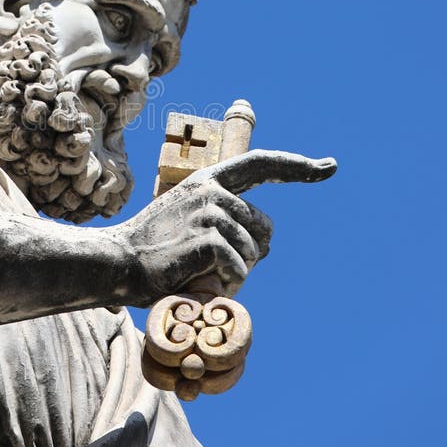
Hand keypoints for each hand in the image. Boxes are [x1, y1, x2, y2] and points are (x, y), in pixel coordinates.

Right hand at [116, 149, 336, 304]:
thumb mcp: (191, 224)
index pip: (260, 164)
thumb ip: (226, 222)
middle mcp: (211, 190)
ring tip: (200, 271)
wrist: (117, 262)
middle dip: (251, 253)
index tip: (329, 166)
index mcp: (208, 180)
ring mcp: (209, 210)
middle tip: (214, 265)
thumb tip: (265, 244)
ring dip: (235, 271)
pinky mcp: (207, 236)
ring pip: (253, 251)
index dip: (298, 166)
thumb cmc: (155, 251)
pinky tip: (201, 281)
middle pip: (265, 226)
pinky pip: (240, 266)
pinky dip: (227, 283)